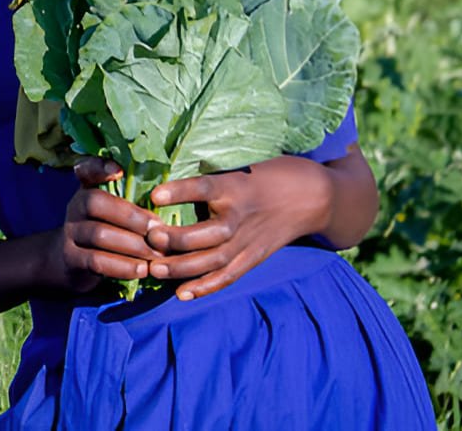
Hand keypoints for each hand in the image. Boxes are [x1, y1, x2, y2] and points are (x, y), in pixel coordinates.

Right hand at [44, 156, 164, 292]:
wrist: (72, 263)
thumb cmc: (106, 231)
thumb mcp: (112, 212)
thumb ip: (132, 201)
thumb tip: (170, 199)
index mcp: (87, 189)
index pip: (86, 169)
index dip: (99, 167)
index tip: (118, 170)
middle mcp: (75, 206)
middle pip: (95, 202)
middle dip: (131, 216)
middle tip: (159, 229)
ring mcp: (70, 233)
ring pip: (98, 234)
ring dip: (132, 245)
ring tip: (157, 254)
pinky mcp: (71, 259)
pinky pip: (96, 261)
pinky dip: (122, 266)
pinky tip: (143, 270)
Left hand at [142, 155, 332, 300]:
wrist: (312, 196)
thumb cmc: (266, 176)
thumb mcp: (238, 168)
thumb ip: (208, 180)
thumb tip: (164, 183)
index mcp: (234, 186)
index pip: (204, 187)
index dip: (180, 191)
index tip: (156, 195)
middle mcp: (241, 215)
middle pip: (207, 233)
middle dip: (176, 239)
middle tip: (149, 237)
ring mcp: (249, 240)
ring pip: (214, 260)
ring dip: (183, 267)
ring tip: (154, 269)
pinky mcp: (254, 257)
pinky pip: (228, 276)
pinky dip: (205, 287)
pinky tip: (181, 293)